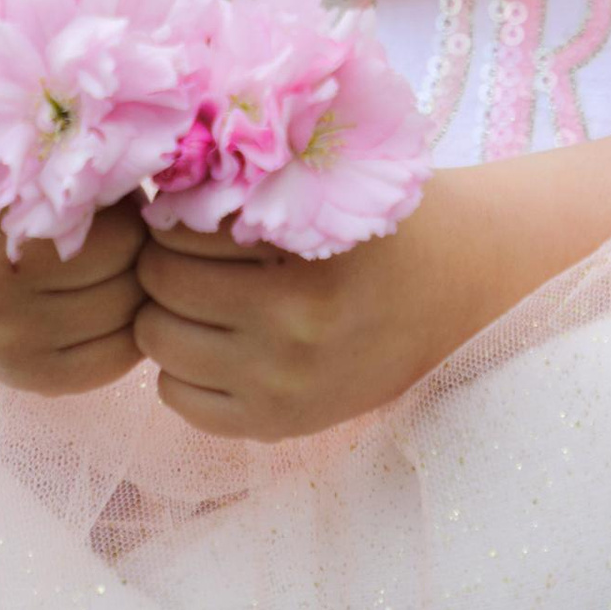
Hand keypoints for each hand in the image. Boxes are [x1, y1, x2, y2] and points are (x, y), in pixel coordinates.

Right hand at [0, 166, 146, 396]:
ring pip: (128, 318)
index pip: (122, 232)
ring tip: (113, 255)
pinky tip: (105, 295)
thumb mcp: (22, 158)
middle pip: (128, 275)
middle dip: (140, 245)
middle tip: (125, 223)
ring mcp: (5, 349)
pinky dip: (123, 326)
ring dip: (134, 283)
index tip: (122, 193)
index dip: (136, 209)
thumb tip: (177, 175)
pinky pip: (113, 359)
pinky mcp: (24, 381)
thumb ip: (84, 167)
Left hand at [131, 171, 510, 439]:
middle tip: (182, 247)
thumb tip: (159, 183)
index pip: (181, 229)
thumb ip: (254, 182)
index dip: (172, 210)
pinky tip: (215, 339)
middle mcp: (293, 330)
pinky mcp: (276, 426)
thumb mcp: (329, 185)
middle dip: (161, 258)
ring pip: (158, 342)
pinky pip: (176, 398)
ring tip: (197, 292)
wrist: (452, 291)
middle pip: (161, 284)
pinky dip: (181, 367)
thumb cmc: (383, 222)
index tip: (188, 205)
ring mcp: (282, 387)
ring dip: (166, 311)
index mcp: (307, 262)